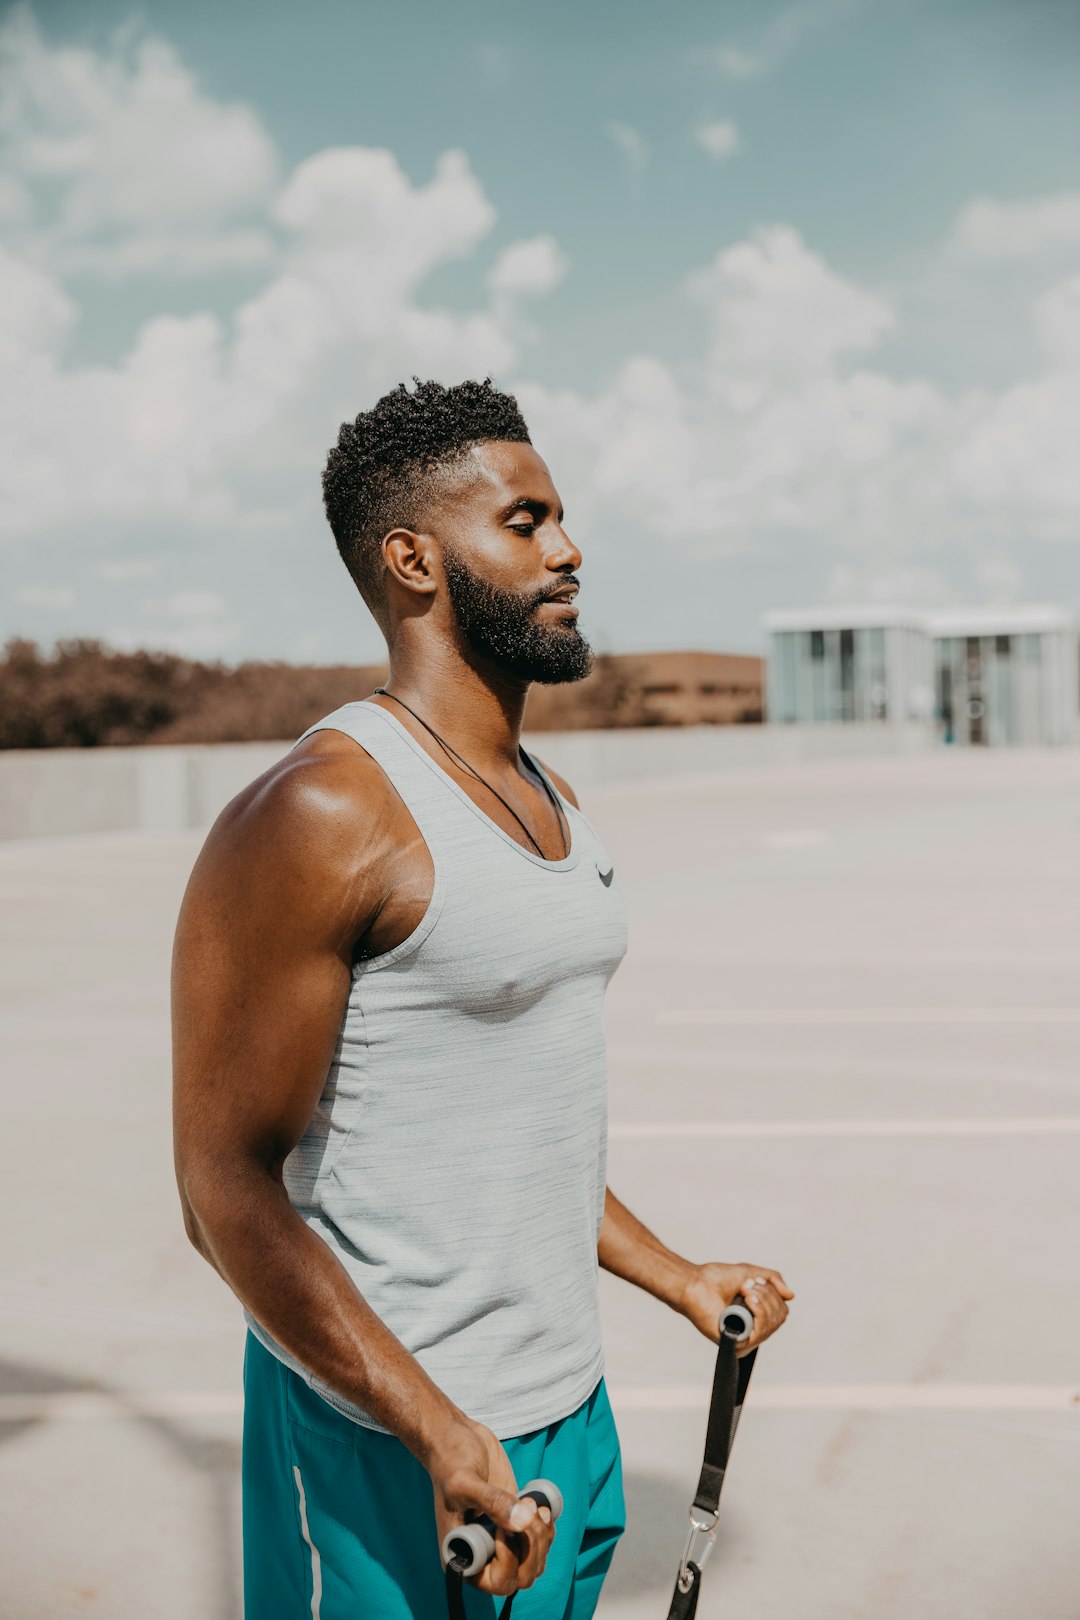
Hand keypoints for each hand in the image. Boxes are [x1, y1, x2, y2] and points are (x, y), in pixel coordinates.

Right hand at [427, 1417, 555, 1597]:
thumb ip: (493, 1503)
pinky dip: (546, 1526)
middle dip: (532, 1546)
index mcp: (462, 1557)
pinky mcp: (515, 1522)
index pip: (497, 1582)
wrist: (457, 1438)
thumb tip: (523, 1523)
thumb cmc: (450, 1460)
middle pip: (522, 1576)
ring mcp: (501, 1540)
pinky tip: (540, 1505)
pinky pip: (539, 1540)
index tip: (504, 1524)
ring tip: (531, 1503)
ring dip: (541, 1536)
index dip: (510, 1559)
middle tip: (527, 1508)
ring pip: (535, 1560)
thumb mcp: (465, 1482)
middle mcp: (483, 1555)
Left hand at [678, 1261, 793, 1356]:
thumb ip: (773, 1281)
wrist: (696, 1283)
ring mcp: (745, 1339)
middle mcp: (752, 1331)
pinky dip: (758, 1312)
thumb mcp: (752, 1273)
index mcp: (756, 1317)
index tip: (755, 1281)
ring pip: (772, 1324)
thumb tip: (791, 1296)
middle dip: (768, 1296)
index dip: (773, 1294)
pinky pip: (761, 1332)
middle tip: (747, 1285)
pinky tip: (748, 1301)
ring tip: (745, 1290)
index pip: (781, 1312)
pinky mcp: (737, 1345)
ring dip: (762, 1300)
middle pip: (780, 1317)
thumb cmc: (718, 1279)